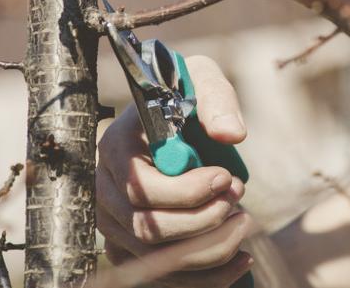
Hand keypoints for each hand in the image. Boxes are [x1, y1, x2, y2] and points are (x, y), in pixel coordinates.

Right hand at [96, 56, 253, 286]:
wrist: (172, 116)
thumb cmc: (185, 96)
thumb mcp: (201, 81)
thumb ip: (216, 100)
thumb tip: (231, 135)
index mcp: (115, 148)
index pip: (141, 188)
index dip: (188, 192)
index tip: (226, 176)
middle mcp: (106, 189)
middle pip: (149, 229)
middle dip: (204, 221)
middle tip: (239, 199)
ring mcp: (114, 223)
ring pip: (157, 258)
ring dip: (210, 249)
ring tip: (244, 223)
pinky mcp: (130, 247)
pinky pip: (163, 277)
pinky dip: (206, 277)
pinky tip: (241, 258)